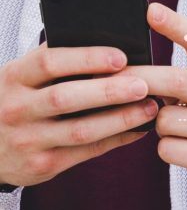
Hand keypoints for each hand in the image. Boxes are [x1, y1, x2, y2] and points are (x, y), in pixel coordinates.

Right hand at [0, 43, 157, 186]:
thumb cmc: (14, 103)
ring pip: (81, 129)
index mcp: (12, 78)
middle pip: (65, 97)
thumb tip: (106, 46)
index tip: (121, 57)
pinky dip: (117, 139)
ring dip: (120, 119)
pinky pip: (87, 152)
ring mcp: (28, 139)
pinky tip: (139, 129)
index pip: (48, 62)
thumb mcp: (20, 79)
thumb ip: (52, 64)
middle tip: (143, 84)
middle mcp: (17, 108)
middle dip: (108, 91)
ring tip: (150, 108)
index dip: (86, 58)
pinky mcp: (44, 164)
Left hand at [122, 3, 186, 202]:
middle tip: (111, 80)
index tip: (151, 10)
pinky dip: (166, 149)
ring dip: (157, 125)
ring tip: (177, 130)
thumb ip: (185, 79)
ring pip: (165, 119)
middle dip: (138, 80)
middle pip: (174, 80)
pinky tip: (183, 150)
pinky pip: (167, 148)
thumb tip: (132, 71)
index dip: (176, 25)